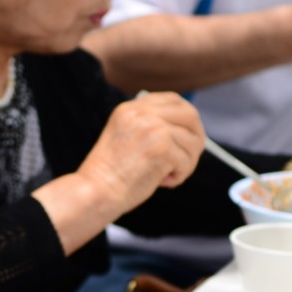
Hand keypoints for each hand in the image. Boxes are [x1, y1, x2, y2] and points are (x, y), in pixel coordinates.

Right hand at [75, 92, 204, 216]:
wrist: (96, 191)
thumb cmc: (111, 174)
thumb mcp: (126, 138)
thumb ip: (150, 128)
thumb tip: (189, 133)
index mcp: (131, 108)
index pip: (173, 99)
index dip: (187, 117)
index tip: (188, 135)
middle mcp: (142, 113)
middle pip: (189, 115)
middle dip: (196, 138)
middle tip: (188, 158)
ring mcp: (153, 127)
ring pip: (192, 141)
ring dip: (187, 163)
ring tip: (168, 175)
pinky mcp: (161, 147)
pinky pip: (187, 161)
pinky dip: (180, 175)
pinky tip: (163, 182)